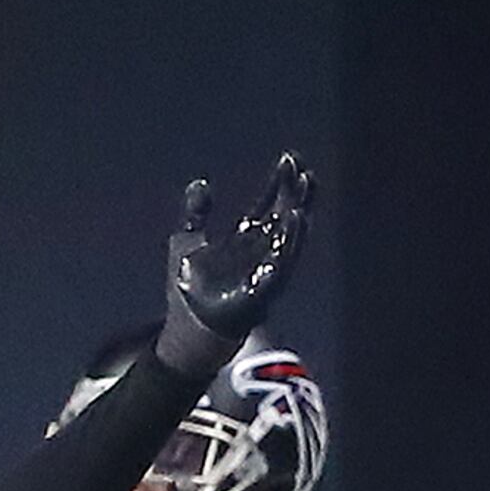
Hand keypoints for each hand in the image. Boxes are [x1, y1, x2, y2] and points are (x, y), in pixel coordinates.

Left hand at [157, 152, 311, 373]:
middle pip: (283, 216)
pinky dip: (286, 249)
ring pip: (288, 241)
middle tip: (300, 168)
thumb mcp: (186, 243)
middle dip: (292, 194)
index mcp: (245, 239)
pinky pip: (280, 268)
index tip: (289, 159)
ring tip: (303, 193)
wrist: (186, 331)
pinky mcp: (262, 293)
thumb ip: (196, 214)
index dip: (278, 183)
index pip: (268, 204)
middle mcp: (259, 252)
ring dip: (296, 219)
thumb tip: (200, 183)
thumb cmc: (189, 291)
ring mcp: (264, 272)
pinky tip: (293, 227)